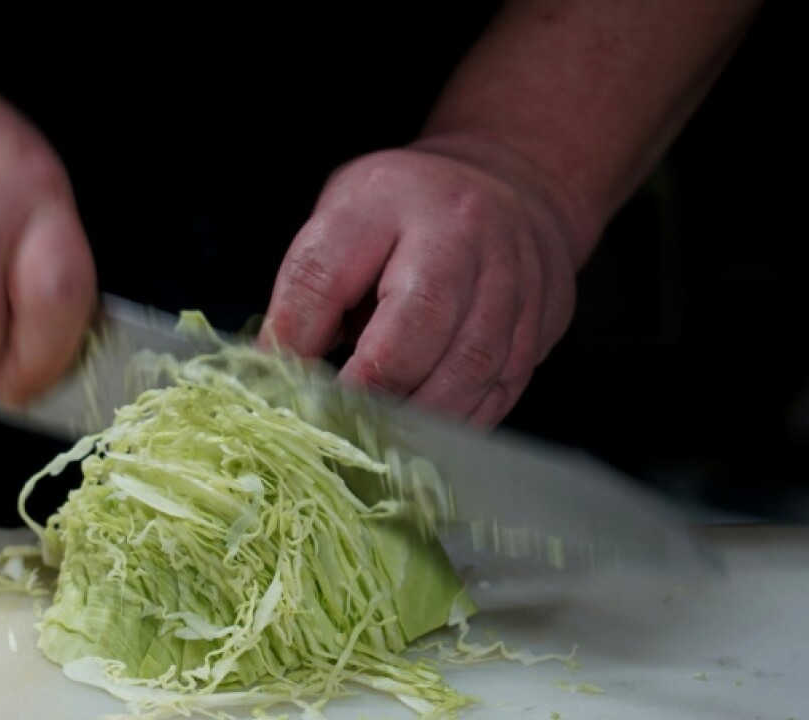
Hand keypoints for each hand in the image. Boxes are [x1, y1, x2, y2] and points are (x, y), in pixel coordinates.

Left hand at [261, 139, 580, 427]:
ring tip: (377, 444)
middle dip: (371, 387)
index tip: (278, 386)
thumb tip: (271, 374)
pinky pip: (498, 390)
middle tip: (336, 426)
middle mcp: (460, 232)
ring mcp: (510, 278)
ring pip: (468, 365)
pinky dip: (455, 425)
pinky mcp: (538, 324)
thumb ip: (306, 292)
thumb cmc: (404, 212)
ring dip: (417, 417)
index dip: (297, 340)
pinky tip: (423, 441)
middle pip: (418, 321)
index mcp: (385, 200)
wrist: (511, 185)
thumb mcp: (341, 222)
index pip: (326, 274)